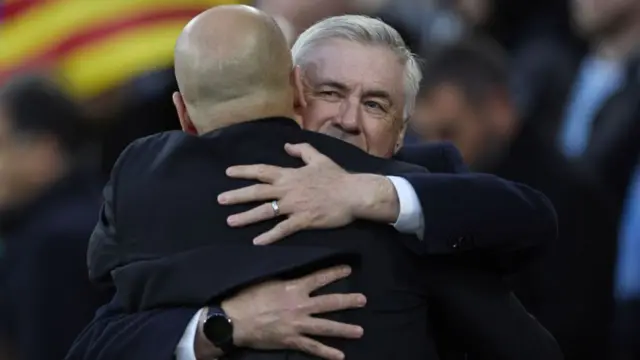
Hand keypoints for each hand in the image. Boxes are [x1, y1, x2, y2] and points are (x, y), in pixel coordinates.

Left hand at [218, 143, 358, 243]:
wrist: (353, 194)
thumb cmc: (337, 176)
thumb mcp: (318, 158)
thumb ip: (301, 150)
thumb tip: (286, 146)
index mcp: (290, 174)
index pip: (262, 170)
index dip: (244, 171)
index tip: (228, 172)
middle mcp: (288, 190)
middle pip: (257, 192)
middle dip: (237, 195)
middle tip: (220, 200)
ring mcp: (294, 206)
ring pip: (265, 211)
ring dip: (246, 217)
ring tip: (230, 221)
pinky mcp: (303, 220)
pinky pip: (283, 229)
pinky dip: (269, 236)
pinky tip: (257, 242)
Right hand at [223, 265, 365, 359]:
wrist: (234, 320)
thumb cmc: (247, 297)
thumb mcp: (266, 280)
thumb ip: (283, 278)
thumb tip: (290, 266)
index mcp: (294, 288)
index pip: (319, 278)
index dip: (335, 272)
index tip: (348, 268)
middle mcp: (300, 306)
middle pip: (329, 302)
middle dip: (348, 301)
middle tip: (363, 300)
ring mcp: (297, 325)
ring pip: (326, 326)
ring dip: (344, 329)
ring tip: (360, 331)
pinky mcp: (292, 340)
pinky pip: (313, 347)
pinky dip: (327, 352)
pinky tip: (340, 356)